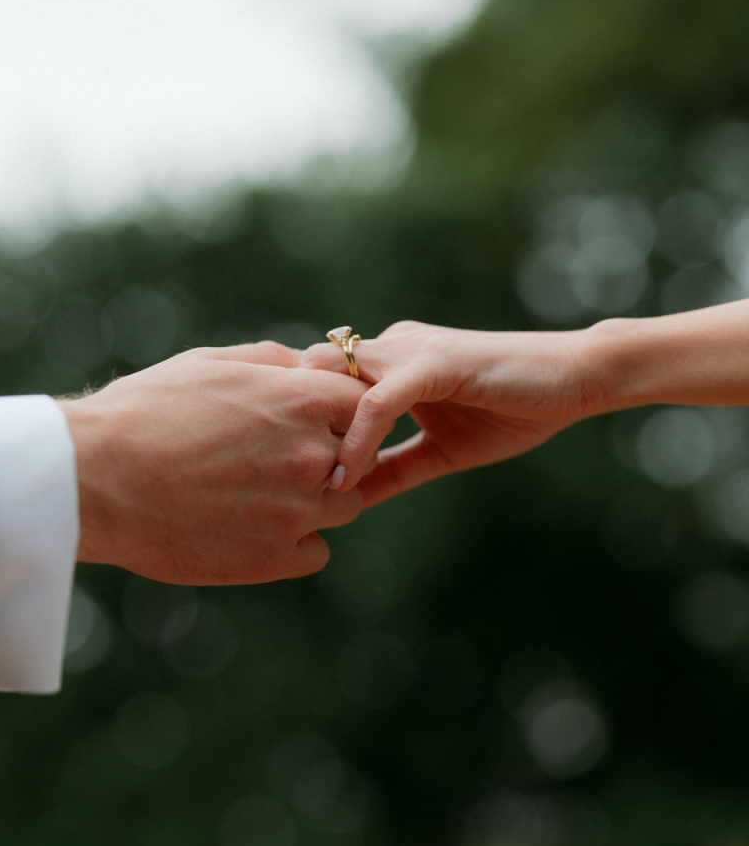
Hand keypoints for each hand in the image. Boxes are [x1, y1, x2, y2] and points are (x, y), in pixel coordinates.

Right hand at [58, 346, 366, 584]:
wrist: (93, 478)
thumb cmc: (145, 410)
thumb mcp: (211, 363)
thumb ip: (274, 363)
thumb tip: (311, 365)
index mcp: (301, 400)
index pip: (364, 404)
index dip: (342, 410)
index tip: (316, 418)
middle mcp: (310, 455)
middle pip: (360, 457)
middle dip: (333, 453)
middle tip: (280, 456)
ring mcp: (296, 511)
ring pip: (344, 506)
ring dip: (318, 498)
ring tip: (261, 491)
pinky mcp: (273, 558)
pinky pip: (316, 551)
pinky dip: (296, 542)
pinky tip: (254, 526)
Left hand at [301, 321, 596, 505]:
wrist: (577, 381)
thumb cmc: (514, 409)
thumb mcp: (440, 452)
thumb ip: (393, 469)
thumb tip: (350, 498)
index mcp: (388, 361)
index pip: (318, 378)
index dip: (290, 418)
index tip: (272, 471)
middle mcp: (390, 347)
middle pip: (308, 371)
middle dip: (282, 418)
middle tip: (268, 476)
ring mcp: (411, 351)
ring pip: (334, 381)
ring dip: (311, 432)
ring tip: (298, 485)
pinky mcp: (435, 364)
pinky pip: (378, 401)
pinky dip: (356, 439)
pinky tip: (344, 477)